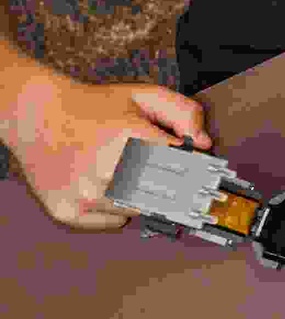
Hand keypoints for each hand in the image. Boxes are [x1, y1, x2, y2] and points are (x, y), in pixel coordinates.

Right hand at [6, 72, 211, 232]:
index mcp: (131, 139)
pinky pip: (115, 222)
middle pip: (167, 196)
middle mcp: (107, 170)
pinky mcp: (68, 213)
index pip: (185, 169)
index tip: (215, 184)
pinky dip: (120, 209)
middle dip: (180, 191)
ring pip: (142, 211)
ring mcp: (86, 195)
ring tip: (134, 176)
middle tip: (190, 190)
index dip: (202, 176)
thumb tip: (203, 145)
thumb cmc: (94, 107)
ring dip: (147, 199)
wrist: (36, 118)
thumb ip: (183, 112)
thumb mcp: (144, 96)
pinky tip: (109, 186)